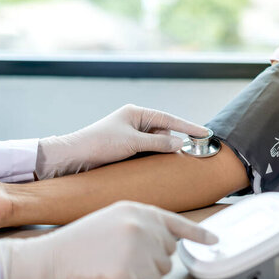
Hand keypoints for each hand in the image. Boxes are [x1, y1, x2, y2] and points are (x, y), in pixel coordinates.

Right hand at [0, 201, 217, 278]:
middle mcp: (142, 223)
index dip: (197, 234)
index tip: (213, 241)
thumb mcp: (111, 219)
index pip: (175, 222)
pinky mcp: (134, 269)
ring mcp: (139, 246)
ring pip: (163, 269)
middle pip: (169, 250)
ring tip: (115, 264)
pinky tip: (114, 275)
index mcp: (136, 208)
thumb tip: (164, 241)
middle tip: (120, 257)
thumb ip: (140, 224)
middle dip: (152, 258)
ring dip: (144, 272)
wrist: (49, 258)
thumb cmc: (76, 243)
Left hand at [35, 104, 207, 178]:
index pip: (169, 119)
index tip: (205, 133)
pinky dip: (148, 158)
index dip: (188, 127)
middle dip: (167, 144)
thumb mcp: (132, 143)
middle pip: (163, 133)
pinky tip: (142, 165)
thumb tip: (178, 144)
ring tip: (142, 161)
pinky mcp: (125, 148)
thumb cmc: (99, 144)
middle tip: (170, 156)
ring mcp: (130, 135)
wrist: (73, 157)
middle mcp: (134, 122)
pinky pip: (145, 152)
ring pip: (155, 144)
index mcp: (136, 113)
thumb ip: (157, 143)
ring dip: (155, 153)